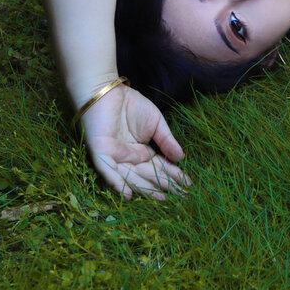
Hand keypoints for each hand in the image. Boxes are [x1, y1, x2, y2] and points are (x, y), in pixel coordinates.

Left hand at [79, 84, 192, 199]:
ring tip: (162, 199)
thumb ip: (166, 140)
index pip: (160, 167)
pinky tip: (128, 195)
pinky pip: (108, 171)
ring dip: (146, 189)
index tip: (188, 186)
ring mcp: (115, 157)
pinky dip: (117, 183)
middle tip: (181, 197)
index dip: (174, 176)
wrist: (107, 90)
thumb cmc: (130, 104)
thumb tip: (181, 158)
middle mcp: (128, 159)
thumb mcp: (155, 122)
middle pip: (148, 176)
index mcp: (141, 153)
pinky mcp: (101, 153)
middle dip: (164, 186)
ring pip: (131, 178)